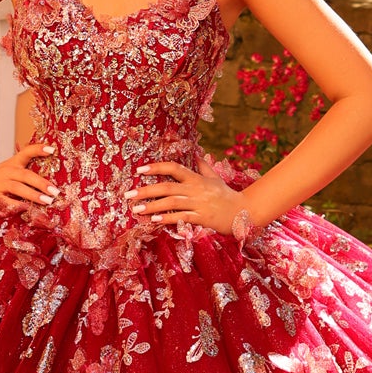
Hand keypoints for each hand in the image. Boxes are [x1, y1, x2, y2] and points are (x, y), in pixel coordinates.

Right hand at [0, 141, 60, 213]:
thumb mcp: (10, 169)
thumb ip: (26, 170)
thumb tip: (50, 174)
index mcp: (13, 164)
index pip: (26, 153)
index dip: (39, 150)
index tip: (53, 150)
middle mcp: (7, 172)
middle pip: (26, 175)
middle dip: (42, 183)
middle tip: (55, 191)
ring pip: (18, 188)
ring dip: (34, 195)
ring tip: (47, 201)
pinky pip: (7, 202)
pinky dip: (17, 206)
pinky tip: (28, 209)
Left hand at [125, 156, 256, 235]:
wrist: (243, 212)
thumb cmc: (226, 195)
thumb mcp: (215, 178)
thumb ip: (203, 166)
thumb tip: (197, 152)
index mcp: (196, 178)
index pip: (174, 168)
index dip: (156, 167)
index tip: (139, 169)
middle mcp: (195, 189)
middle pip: (167, 187)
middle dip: (146, 190)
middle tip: (128, 194)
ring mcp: (198, 204)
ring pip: (171, 203)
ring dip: (152, 206)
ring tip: (136, 209)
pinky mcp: (202, 218)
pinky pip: (181, 217)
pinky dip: (167, 218)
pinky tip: (154, 220)